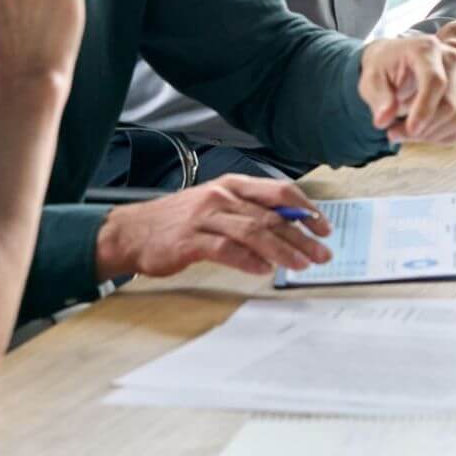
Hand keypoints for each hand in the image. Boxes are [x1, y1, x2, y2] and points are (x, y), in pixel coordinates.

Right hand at [94, 175, 331, 278]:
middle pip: (272, 215)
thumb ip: (249, 212)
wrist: (132, 231)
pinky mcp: (191, 241)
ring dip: (283, 250)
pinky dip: (249, 261)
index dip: (306, 209)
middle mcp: (222, 196)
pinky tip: (264, 270)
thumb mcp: (217, 205)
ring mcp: (206, 217)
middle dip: (302, 235)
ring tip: (301, 264)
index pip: (279, 192)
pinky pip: (226, 250)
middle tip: (322, 252)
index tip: (324, 227)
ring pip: (254, 231)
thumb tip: (288, 228)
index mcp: (233, 185)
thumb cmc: (178, 221)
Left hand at [358, 35, 455, 143]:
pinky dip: (447, 136)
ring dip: (434, 135)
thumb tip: (383, 120)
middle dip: (424, 129)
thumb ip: (378, 98)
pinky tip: (425, 135)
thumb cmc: (383, 68)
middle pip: (450, 104)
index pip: (435, 81)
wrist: (395, 61)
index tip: (410, 130)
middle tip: (394, 135)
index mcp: (427, 49)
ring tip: (408, 134)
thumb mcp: (371, 80)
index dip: (425, 110)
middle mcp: (452, 58)